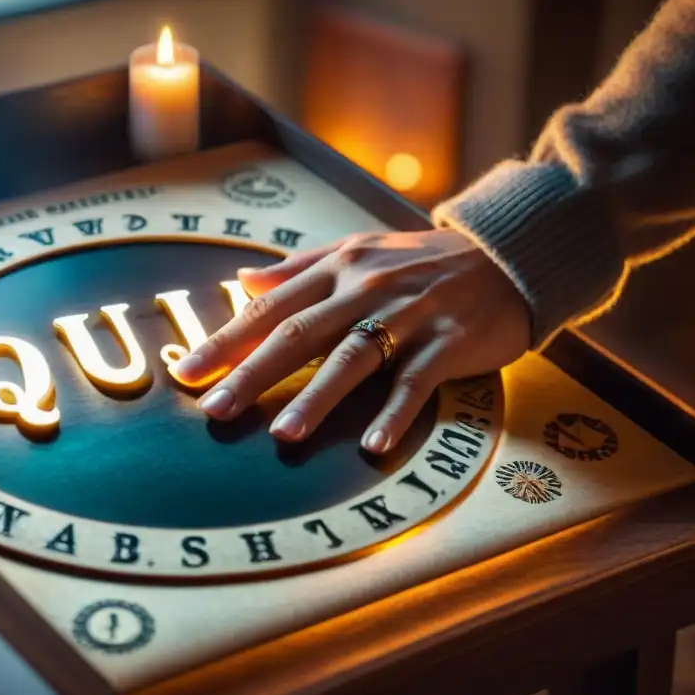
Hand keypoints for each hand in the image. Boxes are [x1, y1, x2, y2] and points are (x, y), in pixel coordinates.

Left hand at [174, 228, 531, 453]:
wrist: (507, 255)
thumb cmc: (422, 261)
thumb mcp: (358, 249)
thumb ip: (300, 266)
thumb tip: (242, 281)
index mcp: (338, 268)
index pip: (270, 308)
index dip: (226, 340)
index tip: (186, 372)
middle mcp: (366, 289)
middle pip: (299, 334)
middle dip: (252, 374)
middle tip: (214, 409)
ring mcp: (408, 316)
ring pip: (353, 358)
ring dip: (317, 398)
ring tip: (282, 434)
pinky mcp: (448, 343)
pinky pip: (416, 383)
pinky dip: (395, 413)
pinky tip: (373, 445)